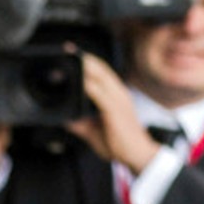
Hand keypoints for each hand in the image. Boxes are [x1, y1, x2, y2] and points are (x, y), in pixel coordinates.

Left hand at [66, 53, 160, 172]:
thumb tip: (66, 120)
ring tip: (73, 56)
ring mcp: (118, 100)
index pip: (101, 73)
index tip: (73, 54)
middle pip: (101, 69)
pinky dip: (89, 85)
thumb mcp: (94, 132)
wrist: (137, 155)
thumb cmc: (119, 143)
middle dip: (85, 57)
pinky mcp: (115, 110)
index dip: (88, 62)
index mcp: (115, 95)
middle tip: (68, 48)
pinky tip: (80, 80)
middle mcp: (118, 93)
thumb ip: (81, 124)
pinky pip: (100, 94)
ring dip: (87, 65)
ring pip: (102, 76)